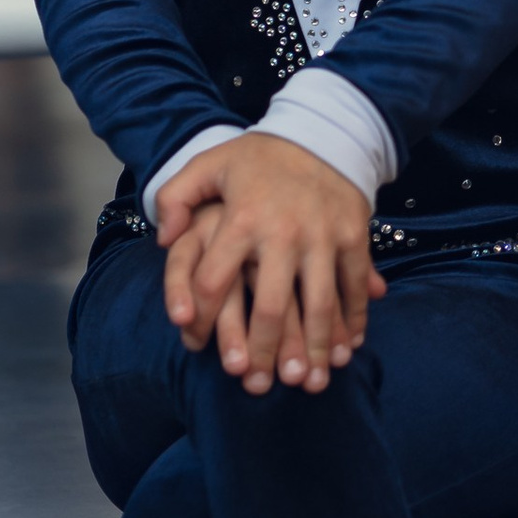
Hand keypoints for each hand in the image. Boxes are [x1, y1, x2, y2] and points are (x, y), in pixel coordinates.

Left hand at [155, 133, 384, 391]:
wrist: (323, 131)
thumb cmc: (258, 158)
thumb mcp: (209, 165)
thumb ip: (176, 199)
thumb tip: (162, 239)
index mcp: (241, 218)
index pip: (213, 278)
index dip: (200, 317)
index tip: (195, 348)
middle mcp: (283, 231)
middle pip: (272, 305)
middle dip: (265, 351)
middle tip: (259, 386)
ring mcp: (323, 236)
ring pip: (320, 304)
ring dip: (315, 348)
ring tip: (308, 381)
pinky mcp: (353, 236)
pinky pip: (354, 286)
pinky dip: (354, 321)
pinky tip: (347, 349)